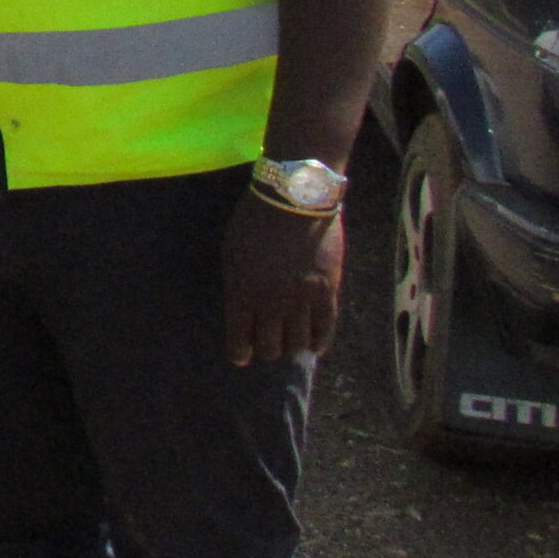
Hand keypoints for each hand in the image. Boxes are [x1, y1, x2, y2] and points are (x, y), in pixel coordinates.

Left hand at [221, 189, 344, 365]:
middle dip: (266, 349)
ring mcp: (302, 300)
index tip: (242, 357)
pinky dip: (319, 342)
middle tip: (267, 343)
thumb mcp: (231, 253)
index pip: (239, 339)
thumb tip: (241, 310)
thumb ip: (236, 285)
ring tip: (290, 342)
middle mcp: (271, 304)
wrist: (293, 200)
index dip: (240, 353)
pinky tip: (314, 346)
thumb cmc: (253, 221)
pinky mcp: (328, 293)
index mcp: (242, 294)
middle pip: (270, 347)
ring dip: (291, 346)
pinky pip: (326, 329)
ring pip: (298, 343)